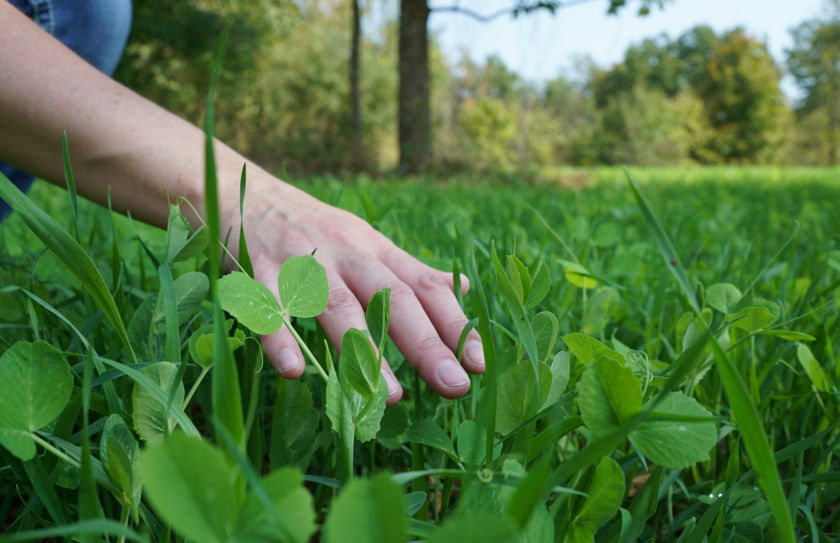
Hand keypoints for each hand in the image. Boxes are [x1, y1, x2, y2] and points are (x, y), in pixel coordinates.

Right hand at [237, 177, 484, 404]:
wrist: (247, 193)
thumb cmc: (316, 230)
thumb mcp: (369, 243)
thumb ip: (412, 271)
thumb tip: (465, 289)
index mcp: (376, 251)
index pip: (424, 287)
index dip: (454, 323)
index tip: (481, 363)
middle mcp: (347, 254)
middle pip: (390, 298)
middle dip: (424, 343)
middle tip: (454, 384)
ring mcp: (303, 262)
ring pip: (338, 306)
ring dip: (366, 350)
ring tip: (390, 396)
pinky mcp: (259, 271)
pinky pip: (270, 306)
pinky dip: (281, 336)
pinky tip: (293, 370)